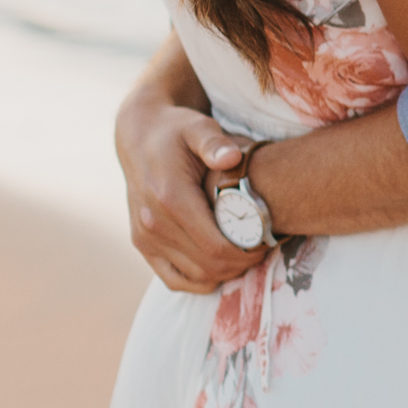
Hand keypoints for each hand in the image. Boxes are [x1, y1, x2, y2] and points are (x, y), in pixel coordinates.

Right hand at [116, 93, 265, 293]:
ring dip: (225, 272)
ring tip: (247, 254)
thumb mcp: (198, 127)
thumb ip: (215, 143)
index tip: (268, 240)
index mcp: (169, 197)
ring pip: (194, 276)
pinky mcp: (142, 244)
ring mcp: (144, 237)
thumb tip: (232, 158)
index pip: (216, 245)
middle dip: (242, 262)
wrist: (140, 138)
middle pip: (209, 265)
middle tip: (263, 248)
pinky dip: (200, 280)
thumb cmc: (177, 131)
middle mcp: (152, 222)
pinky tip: (221, 267)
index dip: (248, 251)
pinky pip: (173, 279)